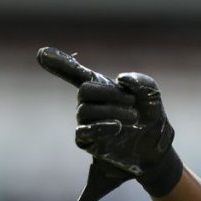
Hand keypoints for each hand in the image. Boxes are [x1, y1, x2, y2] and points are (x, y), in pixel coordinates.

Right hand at [37, 47, 181, 200]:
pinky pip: (84, 132)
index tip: (42, 53)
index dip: (59, 63)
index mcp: (100, 87)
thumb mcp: (151, 94)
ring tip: (134, 118)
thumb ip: (139, 81)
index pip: (75, 72)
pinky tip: (116, 126)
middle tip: (133, 103)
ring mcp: (86, 123)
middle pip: (84, 90)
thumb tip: (121, 79)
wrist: (157, 148)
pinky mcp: (88, 142)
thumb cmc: (150, 117)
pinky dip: (100, 127)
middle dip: (110, 94)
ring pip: (86, 111)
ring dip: (113, 112)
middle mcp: (88, 103)